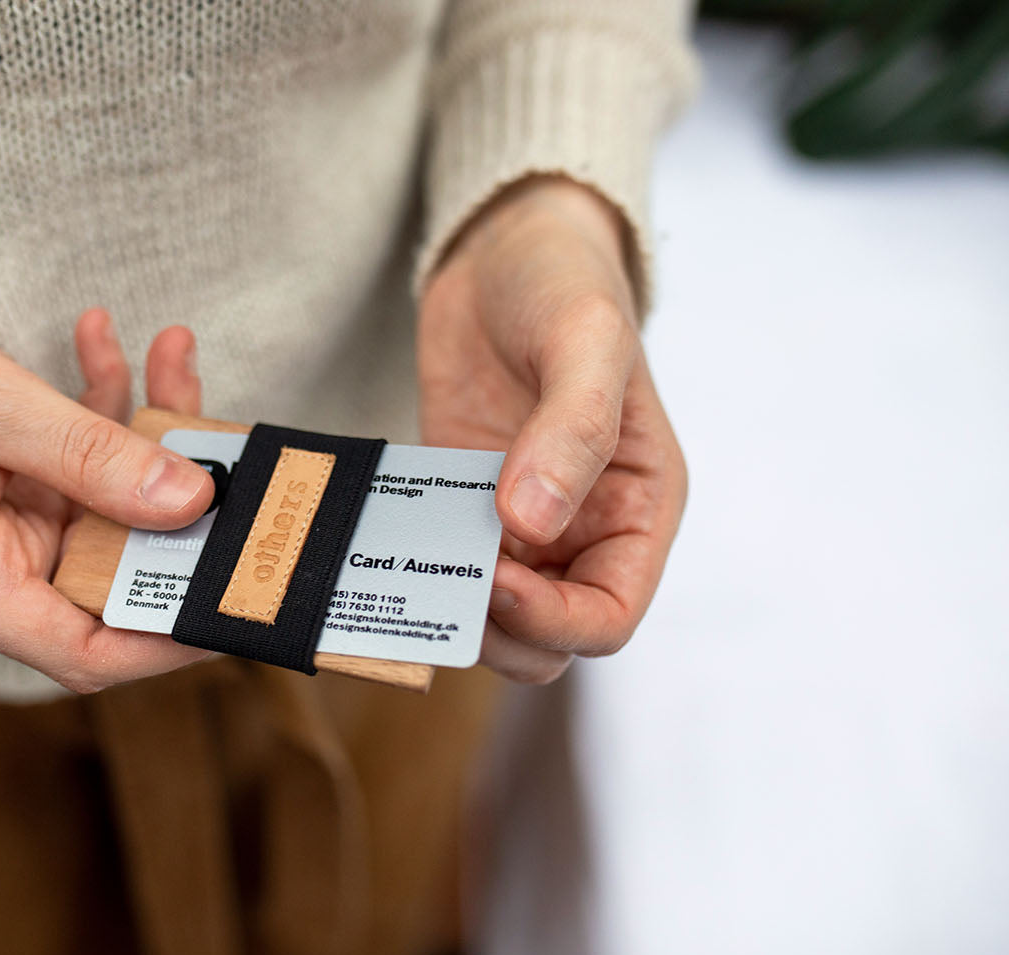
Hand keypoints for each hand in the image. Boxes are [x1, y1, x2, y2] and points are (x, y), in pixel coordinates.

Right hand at [0, 290, 214, 692]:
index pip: (79, 652)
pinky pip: (79, 463)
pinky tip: (108, 340)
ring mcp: (2, 528)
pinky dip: (103, 407)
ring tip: (172, 349)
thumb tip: (193, 500)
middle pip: (112, 569)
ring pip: (107, 505)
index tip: (235, 606)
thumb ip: (89, 452)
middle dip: (180, 504)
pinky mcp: (11, 488)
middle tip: (237, 448)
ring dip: (147, 430)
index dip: (164, 642)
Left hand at [418, 177, 687, 683]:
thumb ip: (572, 431)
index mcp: (639, 507)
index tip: (497, 577)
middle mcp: (585, 528)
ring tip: (415, 561)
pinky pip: (442, 562)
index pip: (609, 617)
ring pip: (493, 618)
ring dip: (454, 608)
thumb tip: (532, 522)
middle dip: (499, 628)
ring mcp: (520, 521)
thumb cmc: (566, 283)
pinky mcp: (462, 502)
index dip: (554, 621)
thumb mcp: (585, 341)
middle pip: (549, 638)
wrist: (504, 246)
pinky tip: (385, 541)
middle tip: (447, 572)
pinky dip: (416, 568)